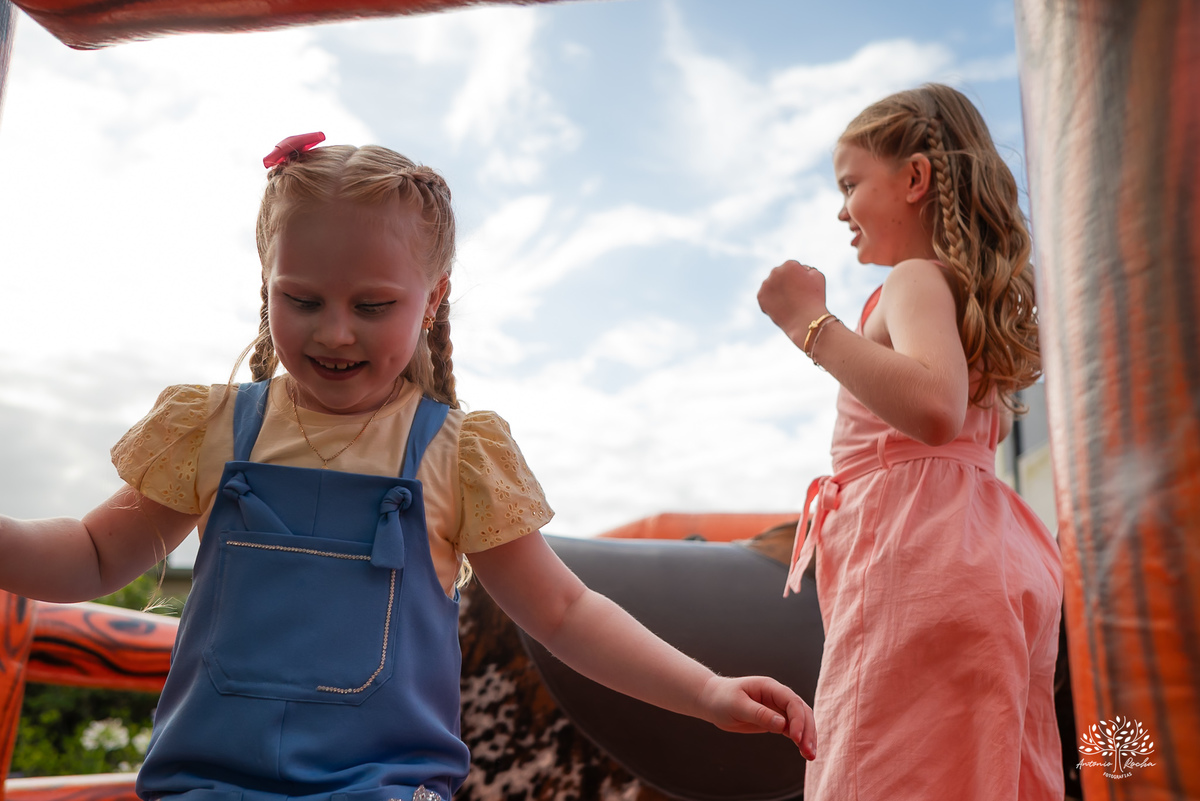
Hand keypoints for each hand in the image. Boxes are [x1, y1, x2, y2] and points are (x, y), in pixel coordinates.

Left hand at [697, 674, 816, 759]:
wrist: (713, 701)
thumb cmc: (722, 699)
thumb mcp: (737, 706)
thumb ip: (759, 714)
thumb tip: (782, 725)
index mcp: (769, 687)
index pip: (791, 701)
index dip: (797, 719)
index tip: (796, 738)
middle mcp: (777, 696)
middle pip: (801, 711)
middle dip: (808, 731)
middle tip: (808, 752)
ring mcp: (778, 708)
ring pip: (801, 721)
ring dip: (807, 737)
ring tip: (810, 756)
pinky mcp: (775, 720)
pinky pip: (792, 729)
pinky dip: (800, 739)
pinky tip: (804, 752)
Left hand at [757, 260, 829, 345]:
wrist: (805, 320)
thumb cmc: (814, 298)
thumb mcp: (818, 277)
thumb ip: (808, 268)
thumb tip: (800, 268)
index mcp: (789, 264)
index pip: (792, 268)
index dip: (799, 279)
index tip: (804, 289)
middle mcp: (775, 271)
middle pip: (781, 275)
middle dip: (786, 282)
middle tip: (795, 295)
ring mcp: (766, 284)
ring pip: (772, 285)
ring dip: (778, 290)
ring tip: (788, 302)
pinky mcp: (760, 296)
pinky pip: (766, 296)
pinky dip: (771, 301)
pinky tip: (781, 306)